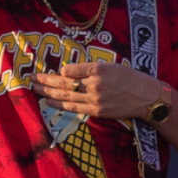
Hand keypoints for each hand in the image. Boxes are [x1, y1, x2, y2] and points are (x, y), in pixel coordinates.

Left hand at [37, 61, 173, 123]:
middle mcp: (94, 84)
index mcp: (98, 69)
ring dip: (48, 93)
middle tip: (30, 80)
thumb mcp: (110, 65)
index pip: (70, 71)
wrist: (146, 97)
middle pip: (64, 84)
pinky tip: (49, 103)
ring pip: (66, 96)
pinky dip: (60, 105)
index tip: (40, 72)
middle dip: (45, 82)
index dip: (53, 73)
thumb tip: (65, 72)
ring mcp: (95, 99)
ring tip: (35, 90)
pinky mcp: (97, 111)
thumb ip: (88, 68)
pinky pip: (74, 108)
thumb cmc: (130, 78)